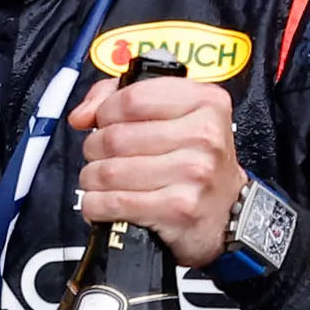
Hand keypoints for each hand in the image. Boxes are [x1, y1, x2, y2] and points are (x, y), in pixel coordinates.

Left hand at [70, 74, 241, 266]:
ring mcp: (194, 174)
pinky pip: (114, 203)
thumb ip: (122, 97)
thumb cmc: (196, 161)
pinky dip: (96, 205)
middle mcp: (204, 136)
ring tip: (102, 181)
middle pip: (115, 137)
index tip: (104, 122)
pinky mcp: (178, 209)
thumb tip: (81, 115)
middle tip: (102, 157)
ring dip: (92, 179)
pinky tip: (104, 203)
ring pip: (108, 172)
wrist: (228, 212)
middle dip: (95, 148)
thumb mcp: (176, 114)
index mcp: (205, 102)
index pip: (132, 98)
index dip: (105, 111)